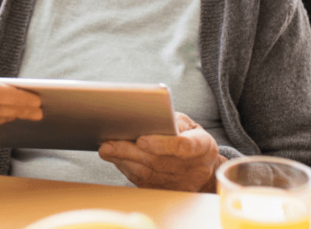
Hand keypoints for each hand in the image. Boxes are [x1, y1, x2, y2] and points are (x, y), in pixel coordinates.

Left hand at [98, 112, 226, 192]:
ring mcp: (179, 183)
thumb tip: (151, 119)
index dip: (162, 144)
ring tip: (107, 149)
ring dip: (124, 161)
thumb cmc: (191, 137)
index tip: (141, 140)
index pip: (183, 146)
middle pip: (158, 162)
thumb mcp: (189, 124)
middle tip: (109, 144)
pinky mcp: (166, 191)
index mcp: (202, 146)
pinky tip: (114, 158)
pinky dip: (127, 169)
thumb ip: (173, 121)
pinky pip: (144, 182)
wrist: (204, 167)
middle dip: (130, 152)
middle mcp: (192, 168)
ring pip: (148, 174)